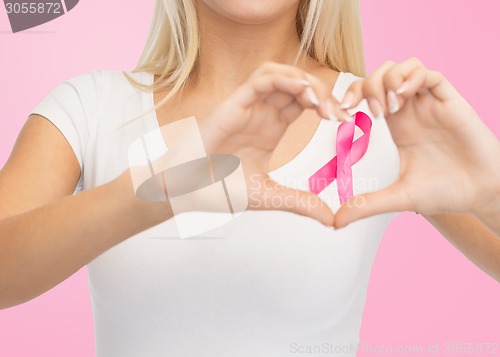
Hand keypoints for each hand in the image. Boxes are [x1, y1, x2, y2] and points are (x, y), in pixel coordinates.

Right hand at [199, 62, 349, 225]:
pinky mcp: (233, 103)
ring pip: (281, 75)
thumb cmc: (215, 190)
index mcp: (271, 129)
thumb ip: (298, 203)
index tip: (347, 121)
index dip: (328, 106)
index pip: (305, 104)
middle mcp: (262, 114)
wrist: (182, 192)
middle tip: (340, 113)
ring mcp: (248, 107)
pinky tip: (301, 92)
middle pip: (298, 86)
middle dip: (323, 93)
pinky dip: (283, 79)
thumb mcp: (267, 196)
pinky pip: (261, 79)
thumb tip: (331, 219)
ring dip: (305, 82)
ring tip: (322, 103)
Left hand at [335, 58, 499, 227]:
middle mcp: (411, 110)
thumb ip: (367, 205)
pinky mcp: (451, 102)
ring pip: (404, 67)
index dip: (351, 95)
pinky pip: (430, 74)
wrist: (481, 194)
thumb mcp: (398, 198)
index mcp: (396, 125)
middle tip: (372, 113)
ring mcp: (430, 103)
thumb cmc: (444, 193)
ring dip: (389, 79)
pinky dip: (412, 78)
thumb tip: (335, 222)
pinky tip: (403, 99)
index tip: (341, 113)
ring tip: (388, 106)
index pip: (367, 94)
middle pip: (381, 74)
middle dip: (368, 86)